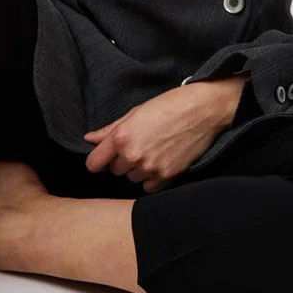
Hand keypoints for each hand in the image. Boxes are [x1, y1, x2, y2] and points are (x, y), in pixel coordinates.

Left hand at [83, 79, 244, 192]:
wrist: (202, 110)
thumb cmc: (169, 105)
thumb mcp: (135, 112)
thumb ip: (110, 129)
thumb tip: (90, 139)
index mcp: (122, 137)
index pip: (94, 163)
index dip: (97, 160)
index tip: (102, 157)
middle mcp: (134, 156)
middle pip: (114, 170)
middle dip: (121, 160)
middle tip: (137, 143)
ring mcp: (151, 169)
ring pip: (131, 178)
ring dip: (136, 169)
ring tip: (151, 149)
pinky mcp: (167, 177)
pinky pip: (148, 186)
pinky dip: (151, 177)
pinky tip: (160, 160)